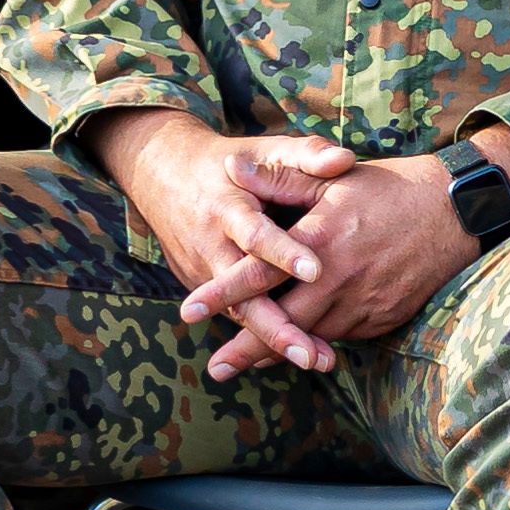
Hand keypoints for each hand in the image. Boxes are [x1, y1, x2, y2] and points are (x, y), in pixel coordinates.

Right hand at [97, 107, 354, 374]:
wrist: (165, 175)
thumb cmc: (233, 162)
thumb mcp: (265, 149)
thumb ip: (305, 154)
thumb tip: (344, 160)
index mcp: (228, 208)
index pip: (255, 235)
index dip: (283, 253)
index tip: (317, 271)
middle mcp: (211, 246)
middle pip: (241, 295)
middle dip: (275, 327)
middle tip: (310, 353)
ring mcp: (204, 272)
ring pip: (240, 313)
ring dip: (274, 342)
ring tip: (315, 359)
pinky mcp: (204, 287)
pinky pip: (238, 315)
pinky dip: (265, 337)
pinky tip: (302, 352)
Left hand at [182, 154, 475, 369]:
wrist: (458, 212)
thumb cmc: (390, 188)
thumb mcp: (333, 177)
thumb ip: (280, 178)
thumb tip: (232, 167)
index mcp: (321, 239)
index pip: (260, 272)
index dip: (222, 292)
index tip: (187, 311)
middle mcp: (340, 278)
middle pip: (283, 321)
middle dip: (246, 348)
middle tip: (216, 368)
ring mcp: (365, 302)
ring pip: (314, 334)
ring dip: (282, 350)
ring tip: (248, 364)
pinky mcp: (385, 318)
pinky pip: (343, 335)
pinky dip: (319, 340)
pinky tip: (302, 346)